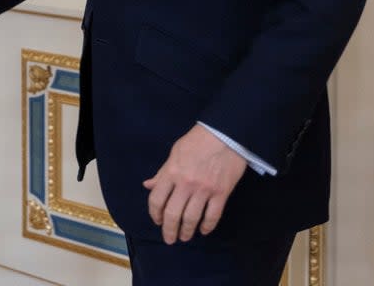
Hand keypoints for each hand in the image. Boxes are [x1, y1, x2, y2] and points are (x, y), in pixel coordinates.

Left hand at [142, 124, 246, 243]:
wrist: (225, 134)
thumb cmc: (197, 141)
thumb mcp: (175, 153)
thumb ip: (162, 172)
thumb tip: (148, 185)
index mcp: (171, 172)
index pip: (156, 199)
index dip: (155, 214)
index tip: (157, 221)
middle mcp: (185, 183)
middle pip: (173, 214)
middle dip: (169, 230)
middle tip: (170, 239)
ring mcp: (204, 190)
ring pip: (191, 218)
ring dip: (187, 231)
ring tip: (185, 236)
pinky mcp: (221, 193)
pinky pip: (212, 216)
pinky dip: (207, 226)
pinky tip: (203, 230)